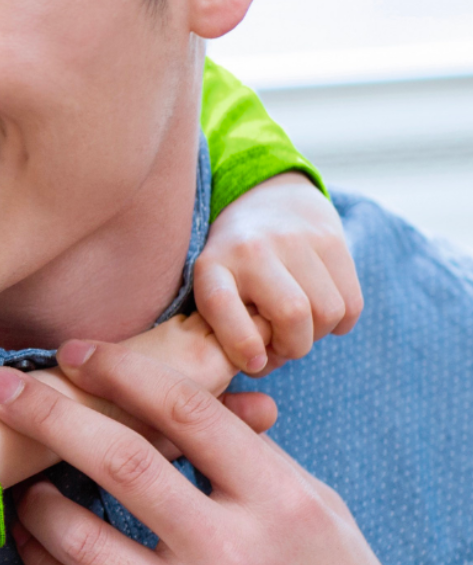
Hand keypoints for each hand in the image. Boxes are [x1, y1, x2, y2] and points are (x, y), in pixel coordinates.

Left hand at [0, 342, 463, 564]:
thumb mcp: (318, 513)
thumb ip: (251, 454)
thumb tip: (181, 390)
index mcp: (281, 506)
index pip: (186, 413)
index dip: (121, 371)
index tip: (75, 353)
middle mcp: (231, 557)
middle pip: (119, 461)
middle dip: (48, 413)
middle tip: (1, 385)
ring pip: (77, 535)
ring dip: (34, 496)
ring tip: (21, 472)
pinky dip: (40, 556)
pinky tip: (29, 531)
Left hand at [195, 172, 362, 373]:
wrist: (266, 199)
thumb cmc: (237, 266)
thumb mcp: (216, 290)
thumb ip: (229, 329)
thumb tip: (261, 365)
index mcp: (212, 265)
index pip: (220, 303)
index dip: (240, 343)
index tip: (255, 362)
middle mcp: (251, 248)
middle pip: (292, 315)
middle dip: (293, 347)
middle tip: (283, 345)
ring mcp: (293, 239)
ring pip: (328, 312)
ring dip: (319, 333)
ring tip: (301, 325)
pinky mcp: (331, 238)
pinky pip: (352, 303)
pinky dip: (342, 322)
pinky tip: (322, 313)